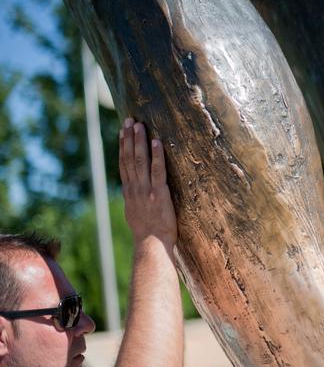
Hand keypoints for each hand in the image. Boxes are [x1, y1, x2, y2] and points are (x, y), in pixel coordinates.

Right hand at [119, 118, 176, 252]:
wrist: (151, 246)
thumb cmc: (148, 233)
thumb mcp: (136, 213)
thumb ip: (134, 199)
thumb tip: (132, 189)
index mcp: (129, 192)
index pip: (123, 164)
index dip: (123, 146)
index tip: (123, 131)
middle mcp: (134, 188)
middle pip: (129, 158)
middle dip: (129, 138)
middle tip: (129, 120)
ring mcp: (145, 191)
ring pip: (140, 161)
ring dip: (139, 142)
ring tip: (139, 125)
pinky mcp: (158, 194)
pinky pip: (157, 171)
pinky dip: (157, 156)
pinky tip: (156, 142)